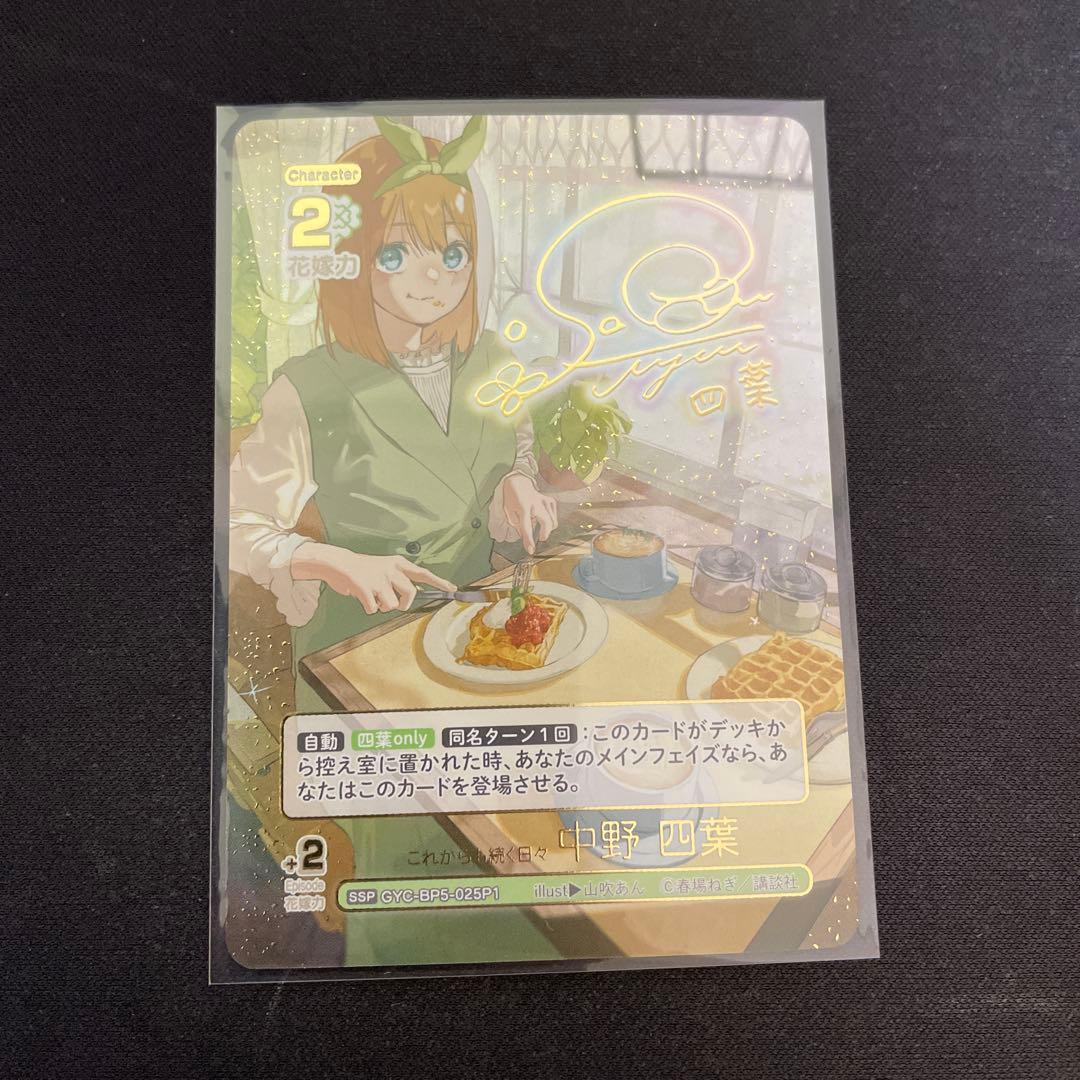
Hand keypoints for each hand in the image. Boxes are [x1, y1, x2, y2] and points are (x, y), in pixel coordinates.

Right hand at [291, 544, 455, 614]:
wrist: (338, 563)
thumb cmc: (363, 569)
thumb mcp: (385, 568)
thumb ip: (399, 579)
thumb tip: (415, 593)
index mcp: (397, 563)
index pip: (422, 573)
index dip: (439, 582)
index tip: (452, 588)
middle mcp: (391, 569)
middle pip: (409, 594)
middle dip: (403, 604)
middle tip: (394, 604)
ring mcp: (378, 578)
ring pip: (391, 605)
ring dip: (381, 606)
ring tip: (372, 596)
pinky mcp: (366, 588)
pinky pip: (373, 609)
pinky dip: (368, 608)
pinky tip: (362, 598)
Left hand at [501, 473, 557, 554]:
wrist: (517, 481)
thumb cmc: (511, 498)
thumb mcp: (509, 512)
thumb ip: (516, 525)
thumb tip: (524, 536)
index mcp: (523, 507)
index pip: (526, 527)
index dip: (529, 540)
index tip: (531, 550)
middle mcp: (535, 504)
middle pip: (546, 522)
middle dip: (545, 533)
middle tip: (541, 538)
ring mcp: (544, 500)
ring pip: (552, 520)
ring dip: (548, 527)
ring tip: (541, 528)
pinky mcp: (549, 500)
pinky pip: (554, 514)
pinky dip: (551, 519)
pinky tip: (545, 518)